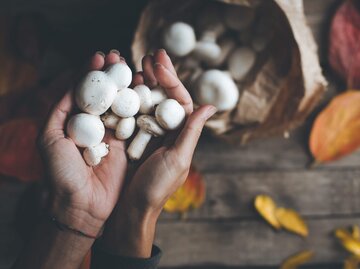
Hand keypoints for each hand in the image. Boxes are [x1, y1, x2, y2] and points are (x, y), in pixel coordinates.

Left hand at [39, 51, 127, 235]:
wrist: (81, 205)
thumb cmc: (60, 173)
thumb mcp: (50, 137)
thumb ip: (60, 110)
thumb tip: (72, 84)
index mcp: (74, 122)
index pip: (84, 91)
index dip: (91, 73)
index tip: (99, 56)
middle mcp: (95, 126)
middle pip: (105, 94)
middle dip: (111, 74)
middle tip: (118, 56)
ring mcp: (112, 135)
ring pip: (121, 105)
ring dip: (127, 86)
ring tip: (133, 68)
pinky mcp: (127, 146)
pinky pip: (134, 123)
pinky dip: (139, 107)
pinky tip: (144, 91)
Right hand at [100, 49, 215, 256]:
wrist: (132, 208)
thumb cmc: (157, 187)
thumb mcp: (178, 158)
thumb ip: (191, 132)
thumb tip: (211, 106)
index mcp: (181, 134)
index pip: (180, 100)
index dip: (173, 80)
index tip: (162, 62)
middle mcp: (167, 130)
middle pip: (164, 97)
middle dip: (159, 74)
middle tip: (151, 54)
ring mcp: (149, 133)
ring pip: (148, 102)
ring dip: (144, 82)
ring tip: (138, 63)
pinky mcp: (131, 138)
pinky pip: (132, 114)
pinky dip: (129, 98)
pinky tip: (125, 84)